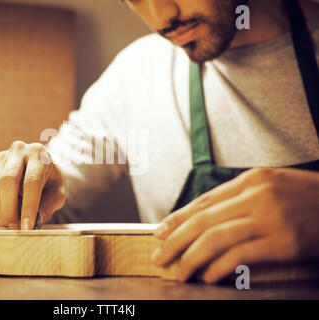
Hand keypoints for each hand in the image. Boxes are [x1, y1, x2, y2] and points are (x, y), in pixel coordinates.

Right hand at [0, 141, 64, 228]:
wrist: (39, 166)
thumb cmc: (50, 181)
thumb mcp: (58, 192)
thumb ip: (49, 205)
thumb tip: (34, 220)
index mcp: (39, 154)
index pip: (31, 181)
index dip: (28, 206)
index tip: (27, 227)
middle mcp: (19, 150)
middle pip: (8, 181)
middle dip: (9, 209)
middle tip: (15, 228)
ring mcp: (2, 157)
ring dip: (0, 211)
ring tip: (11, 225)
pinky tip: (6, 212)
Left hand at [152, 167, 318, 282]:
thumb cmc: (309, 199)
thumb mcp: (273, 187)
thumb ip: (240, 198)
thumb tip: (205, 219)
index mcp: (252, 180)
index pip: (204, 201)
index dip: (178, 218)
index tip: (161, 232)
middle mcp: (256, 195)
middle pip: (202, 220)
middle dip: (175, 241)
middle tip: (159, 256)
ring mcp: (269, 218)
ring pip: (214, 238)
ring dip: (190, 258)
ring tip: (179, 272)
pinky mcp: (283, 242)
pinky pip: (239, 255)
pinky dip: (219, 268)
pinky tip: (208, 277)